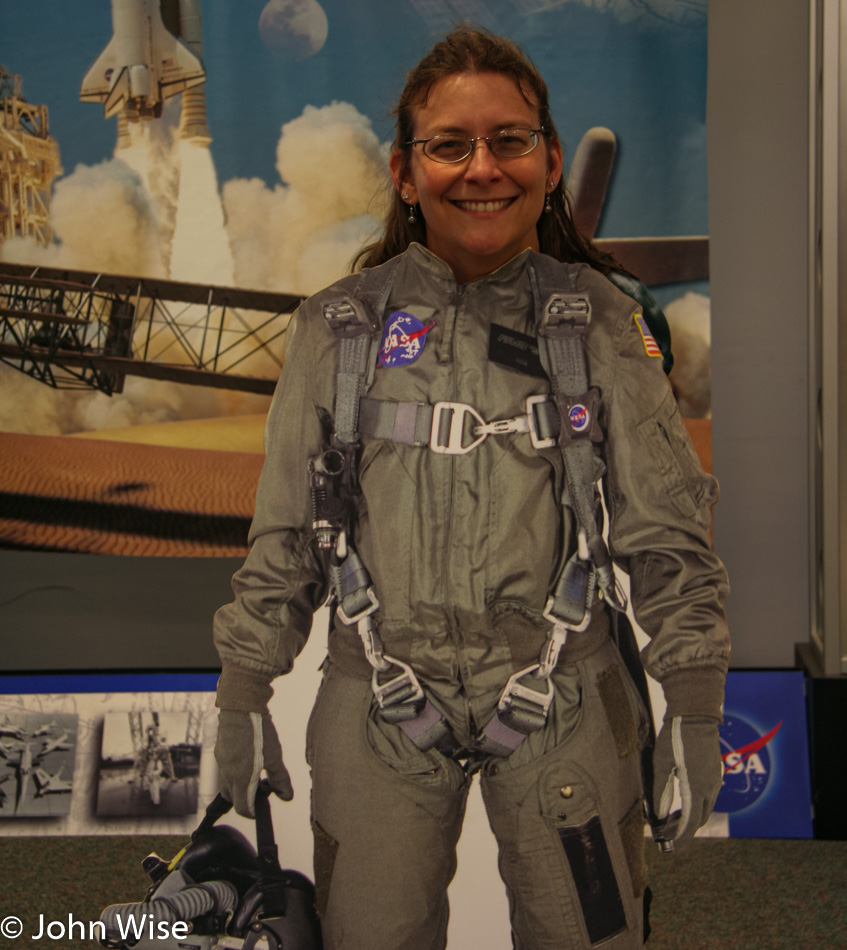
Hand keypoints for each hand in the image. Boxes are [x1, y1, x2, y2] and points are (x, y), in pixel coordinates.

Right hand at [215, 709, 292, 816]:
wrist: (240, 706)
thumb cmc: (258, 730)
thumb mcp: (274, 756)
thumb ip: (280, 779)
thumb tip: (286, 796)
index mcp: (240, 779)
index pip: (241, 807)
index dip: (251, 812)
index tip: (259, 810)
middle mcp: (227, 773)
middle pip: (231, 798)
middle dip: (243, 800)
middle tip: (258, 792)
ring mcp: (221, 762)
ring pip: (226, 784)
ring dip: (238, 786)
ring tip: (254, 775)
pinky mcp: (220, 751)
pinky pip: (224, 769)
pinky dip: (233, 773)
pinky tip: (247, 760)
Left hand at [653, 716, 721, 847]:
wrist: (695, 716)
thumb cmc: (675, 738)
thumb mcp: (662, 764)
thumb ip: (660, 792)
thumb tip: (658, 817)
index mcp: (697, 789)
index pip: (691, 823)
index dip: (681, 839)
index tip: (671, 848)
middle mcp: (710, 789)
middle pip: (699, 819)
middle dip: (684, 830)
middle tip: (666, 834)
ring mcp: (715, 781)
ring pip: (704, 809)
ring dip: (690, 818)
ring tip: (670, 821)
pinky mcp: (714, 773)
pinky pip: (706, 798)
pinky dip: (695, 806)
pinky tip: (681, 803)